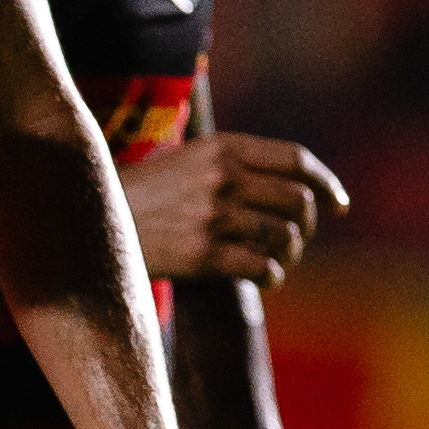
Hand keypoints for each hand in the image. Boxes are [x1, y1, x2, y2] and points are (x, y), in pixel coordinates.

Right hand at [125, 135, 348, 288]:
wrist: (90, 220)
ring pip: (284, 237)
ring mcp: (213, 216)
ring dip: (289, 254)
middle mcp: (223, 178)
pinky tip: (264, 279)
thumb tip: (298, 188)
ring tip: (276, 260)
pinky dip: (271, 277)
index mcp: (223, 148)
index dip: (326, 184)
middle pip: (298, 201)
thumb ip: (237, 164)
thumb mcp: (190, 161)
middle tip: (295, 240)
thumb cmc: (146, 195)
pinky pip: (262, 267)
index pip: (297, 160)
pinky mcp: (203, 254)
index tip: (339, 205)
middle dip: (307, 226)